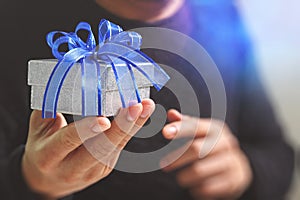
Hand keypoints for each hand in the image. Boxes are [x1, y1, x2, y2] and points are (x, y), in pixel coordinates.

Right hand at [22, 99, 154, 198]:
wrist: (48, 180)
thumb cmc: (42, 147)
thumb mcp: (38, 128)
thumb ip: (51, 109)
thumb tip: (70, 82)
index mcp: (48, 156)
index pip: (68, 142)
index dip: (86, 130)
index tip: (104, 119)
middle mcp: (71, 167)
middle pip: (100, 148)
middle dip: (121, 126)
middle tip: (136, 107)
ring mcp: (92, 170)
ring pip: (115, 147)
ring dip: (133, 125)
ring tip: (146, 106)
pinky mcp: (106, 167)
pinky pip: (120, 146)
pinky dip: (132, 128)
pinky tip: (141, 113)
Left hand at [161, 109, 252, 199]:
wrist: (235, 167)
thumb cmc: (210, 147)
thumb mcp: (200, 134)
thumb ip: (185, 124)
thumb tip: (171, 113)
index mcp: (215, 128)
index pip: (195, 126)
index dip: (180, 129)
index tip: (165, 132)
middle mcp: (226, 142)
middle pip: (196, 149)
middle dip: (176, 158)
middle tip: (164, 166)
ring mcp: (232, 161)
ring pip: (199, 170)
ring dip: (185, 176)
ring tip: (181, 179)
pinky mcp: (235, 180)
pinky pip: (208, 187)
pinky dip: (197, 189)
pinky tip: (195, 187)